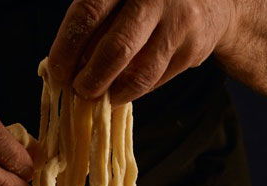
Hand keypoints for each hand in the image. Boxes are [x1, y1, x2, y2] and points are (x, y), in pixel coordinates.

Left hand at [48, 0, 234, 102]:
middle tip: (79, 90)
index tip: (57, 71)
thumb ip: (95, 19)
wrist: (209, 0)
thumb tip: (65, 64)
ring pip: (139, 73)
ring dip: (113, 92)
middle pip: (116, 48)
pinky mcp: (193, 49)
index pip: (89, 13)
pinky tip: (122, 89)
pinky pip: (156, 80)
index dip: (67, 47)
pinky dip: (134, 90)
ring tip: (100, 96)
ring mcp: (178, 23)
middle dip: (91, 78)